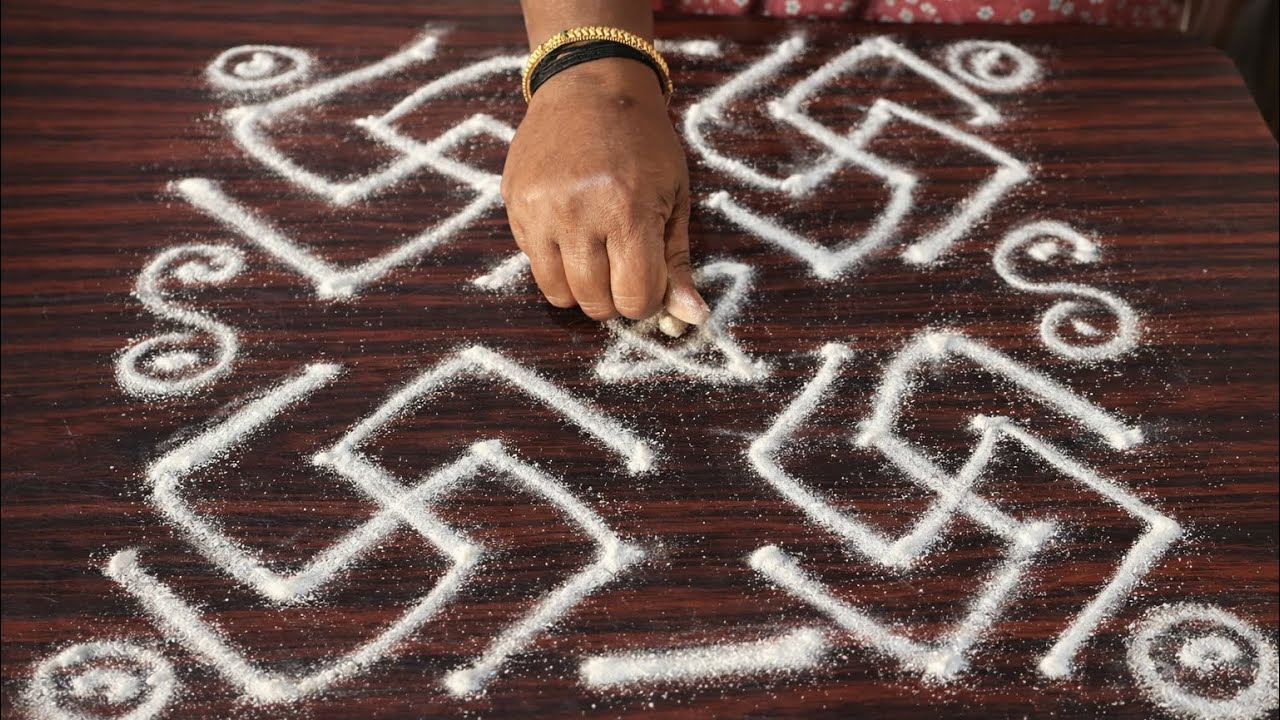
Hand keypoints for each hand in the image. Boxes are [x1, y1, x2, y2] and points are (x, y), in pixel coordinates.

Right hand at [501, 58, 709, 322]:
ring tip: (596, 255)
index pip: (634, 297)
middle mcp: (579, 214)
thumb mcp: (675, 197)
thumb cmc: (644, 142)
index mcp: (628, 210)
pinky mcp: (515, 204)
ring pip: (559, 292)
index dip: (646, 300)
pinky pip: (534, 263)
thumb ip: (678, 263)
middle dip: (614, 297)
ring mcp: (540, 210)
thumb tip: (691, 318)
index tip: (648, 278)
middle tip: (623, 266)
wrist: (591, 85)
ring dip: (582, 287)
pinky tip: (571, 231)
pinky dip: (555, 261)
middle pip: (595, 302)